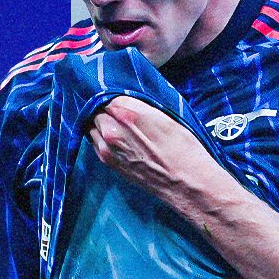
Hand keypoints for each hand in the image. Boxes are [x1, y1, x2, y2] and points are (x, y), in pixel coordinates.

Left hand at [87, 95, 226, 202]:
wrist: (186, 184)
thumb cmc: (185, 150)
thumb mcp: (167, 118)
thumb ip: (140, 107)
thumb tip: (125, 102)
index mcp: (129, 114)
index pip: (108, 95)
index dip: (115, 96)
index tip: (120, 99)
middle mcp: (112, 130)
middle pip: (96, 110)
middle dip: (106, 109)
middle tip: (120, 113)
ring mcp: (107, 148)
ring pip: (92, 126)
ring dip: (101, 123)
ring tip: (117, 126)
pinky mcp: (108, 162)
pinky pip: (95, 142)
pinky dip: (101, 137)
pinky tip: (116, 139)